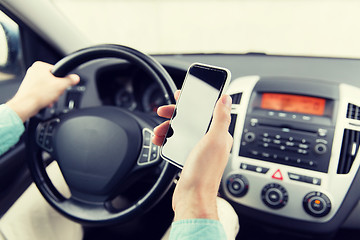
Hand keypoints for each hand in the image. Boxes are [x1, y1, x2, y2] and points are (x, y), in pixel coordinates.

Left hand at [6, 61, 79, 121]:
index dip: (62, 80)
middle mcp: (34, 71)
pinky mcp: (29, 88)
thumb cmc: (38, 95)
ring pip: (48, 87)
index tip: (61, 86)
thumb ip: (70, 80)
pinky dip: (45, 97)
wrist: (26, 106)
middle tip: (55, 93)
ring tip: (49, 98)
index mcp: (40, 66)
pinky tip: (45, 101)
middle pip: (54, 79)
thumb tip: (75, 78)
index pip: (58, 71)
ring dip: (52, 94)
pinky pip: (42, 91)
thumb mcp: (60, 86)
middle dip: (56, 89)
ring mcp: (31, 80)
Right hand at [152, 91, 232, 220]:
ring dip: (168, 128)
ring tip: (158, 131)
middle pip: (191, 119)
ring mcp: (198, 149)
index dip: (193, 102)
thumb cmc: (204, 173)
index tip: (180, 97)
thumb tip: (226, 98)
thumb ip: (221, 118)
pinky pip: (177, 142)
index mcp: (219, 134)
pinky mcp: (188, 157)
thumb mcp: (214, 140)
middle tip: (163, 111)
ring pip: (181, 130)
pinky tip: (160, 140)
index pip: (206, 111)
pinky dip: (167, 139)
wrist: (191, 198)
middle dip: (175, 115)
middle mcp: (210, 141)